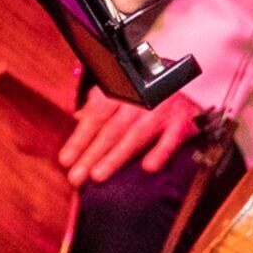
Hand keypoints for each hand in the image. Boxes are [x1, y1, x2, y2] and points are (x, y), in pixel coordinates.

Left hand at [58, 90, 204, 185]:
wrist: (186, 75)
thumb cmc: (146, 86)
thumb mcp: (120, 88)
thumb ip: (99, 104)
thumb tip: (77, 118)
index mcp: (121, 89)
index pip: (96, 116)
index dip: (80, 139)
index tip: (66, 161)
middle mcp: (140, 96)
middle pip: (112, 129)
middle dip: (92, 154)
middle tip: (76, 177)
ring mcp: (162, 107)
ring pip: (137, 134)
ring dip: (116, 156)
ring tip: (98, 176)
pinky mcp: (183, 120)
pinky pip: (172, 137)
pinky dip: (161, 151)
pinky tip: (148, 168)